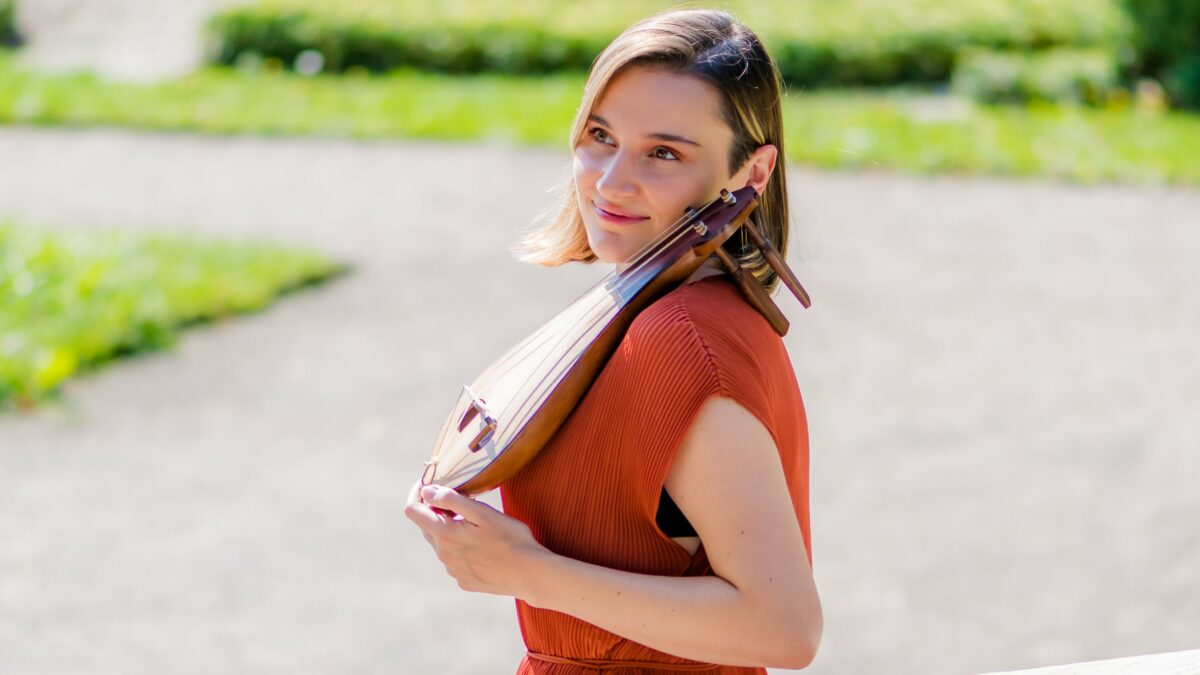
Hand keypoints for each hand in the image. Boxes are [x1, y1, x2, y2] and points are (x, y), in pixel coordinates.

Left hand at [404, 480, 548, 597]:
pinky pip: (455, 559)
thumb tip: (426, 492)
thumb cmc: (511, 539)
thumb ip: (451, 500)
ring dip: (451, 530)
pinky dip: (462, 548)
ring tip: (478, 525)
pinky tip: (484, 546)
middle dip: (438, 511)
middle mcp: (443, 555)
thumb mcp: (483, 513)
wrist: (530, 574)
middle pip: (427, 526)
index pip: (412, 510)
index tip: (430, 484)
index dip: (417, 493)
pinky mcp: (464, 580)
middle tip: (464, 501)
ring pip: (441, 543)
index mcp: (444, 534)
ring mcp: (453, 570)